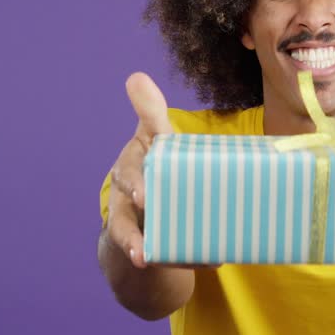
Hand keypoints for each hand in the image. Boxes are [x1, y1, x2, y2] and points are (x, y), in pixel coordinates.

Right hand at [105, 73, 174, 268]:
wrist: (146, 206)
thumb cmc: (155, 165)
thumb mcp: (156, 140)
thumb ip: (150, 112)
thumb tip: (134, 76)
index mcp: (131, 167)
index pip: (131, 168)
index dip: (136, 181)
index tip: (144, 193)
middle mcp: (125, 197)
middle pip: (123, 210)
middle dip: (134, 221)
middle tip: (148, 225)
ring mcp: (134, 224)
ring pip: (130, 236)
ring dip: (140, 247)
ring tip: (149, 257)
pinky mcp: (150, 244)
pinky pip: (160, 254)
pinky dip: (182, 258)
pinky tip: (210, 259)